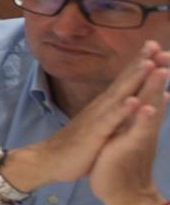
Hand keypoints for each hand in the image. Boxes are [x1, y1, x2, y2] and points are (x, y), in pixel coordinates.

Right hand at [10, 47, 169, 193]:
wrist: (48, 160)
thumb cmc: (77, 143)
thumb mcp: (99, 124)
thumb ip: (113, 111)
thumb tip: (132, 99)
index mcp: (106, 106)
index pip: (125, 80)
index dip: (140, 63)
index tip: (157, 47)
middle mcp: (101, 107)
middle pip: (124, 81)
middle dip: (141, 62)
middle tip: (155, 44)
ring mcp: (97, 118)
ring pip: (119, 96)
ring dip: (134, 79)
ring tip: (149, 64)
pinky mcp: (94, 134)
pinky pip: (109, 121)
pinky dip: (122, 111)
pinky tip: (134, 102)